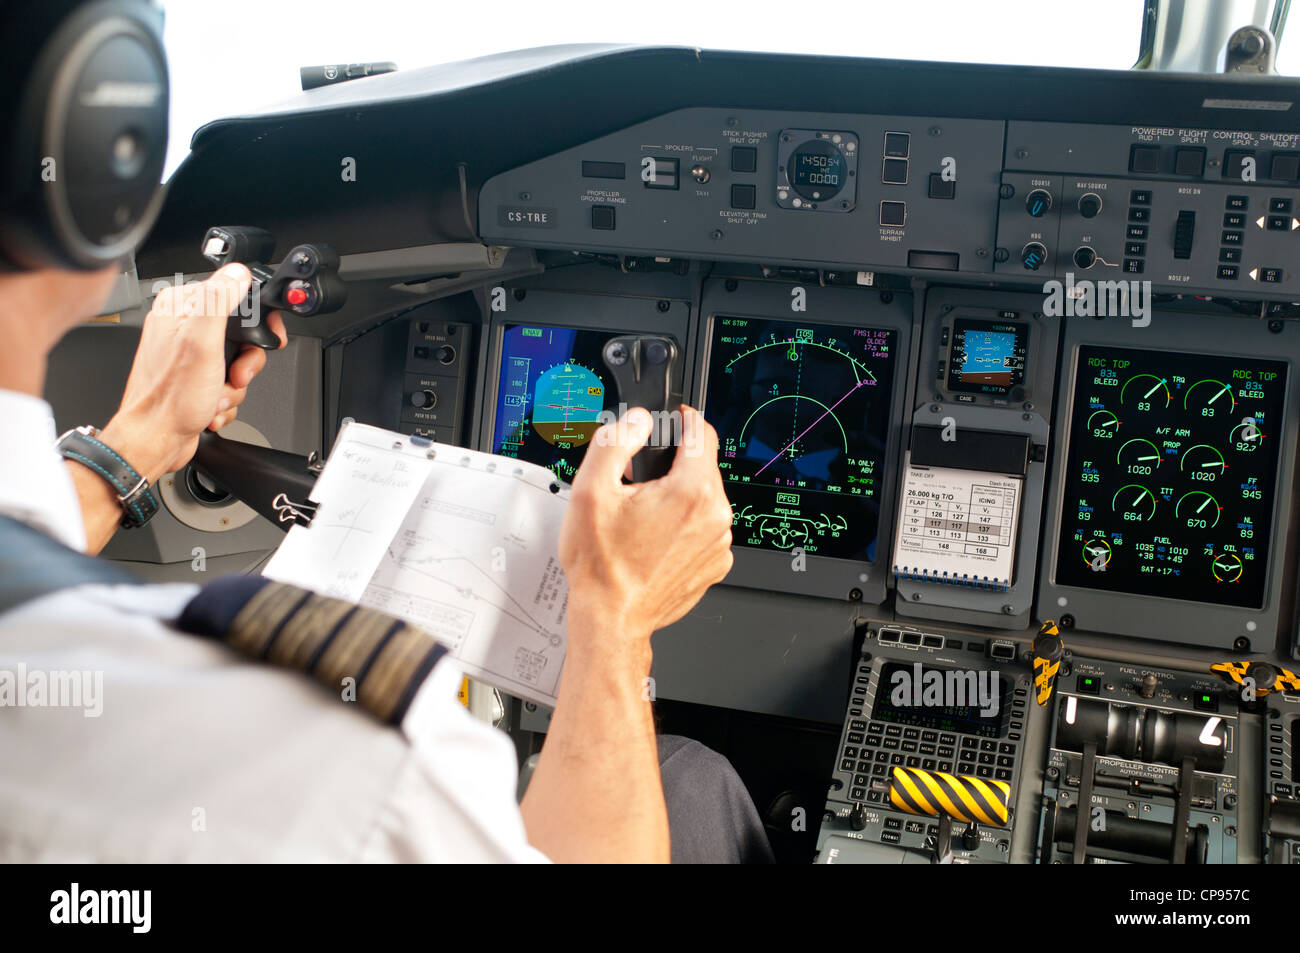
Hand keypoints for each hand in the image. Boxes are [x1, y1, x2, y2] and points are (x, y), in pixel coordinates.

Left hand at [102, 264, 285, 480]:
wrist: (156, 439)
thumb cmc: (170, 398)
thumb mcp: (202, 341)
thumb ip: (219, 300)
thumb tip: (237, 272)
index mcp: (180, 307)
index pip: (232, 296)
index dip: (254, 321)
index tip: (258, 340)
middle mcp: (181, 327)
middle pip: (240, 333)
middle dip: (243, 363)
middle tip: (232, 373)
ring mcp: (188, 355)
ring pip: (236, 362)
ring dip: (234, 386)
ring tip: (216, 394)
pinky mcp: (193, 378)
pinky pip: (226, 382)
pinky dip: (225, 397)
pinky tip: (210, 403)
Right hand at [558, 405, 733, 660]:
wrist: (612, 618)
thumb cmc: (602, 566)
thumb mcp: (591, 490)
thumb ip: (615, 441)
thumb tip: (638, 421)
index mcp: (691, 491)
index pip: (703, 432)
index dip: (684, 419)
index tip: (675, 418)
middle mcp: (715, 516)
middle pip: (702, 467)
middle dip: (672, 467)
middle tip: (639, 484)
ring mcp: (719, 543)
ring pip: (704, 499)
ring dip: (679, 498)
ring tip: (643, 517)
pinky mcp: (716, 564)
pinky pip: (705, 529)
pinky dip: (684, 528)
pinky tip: (655, 540)